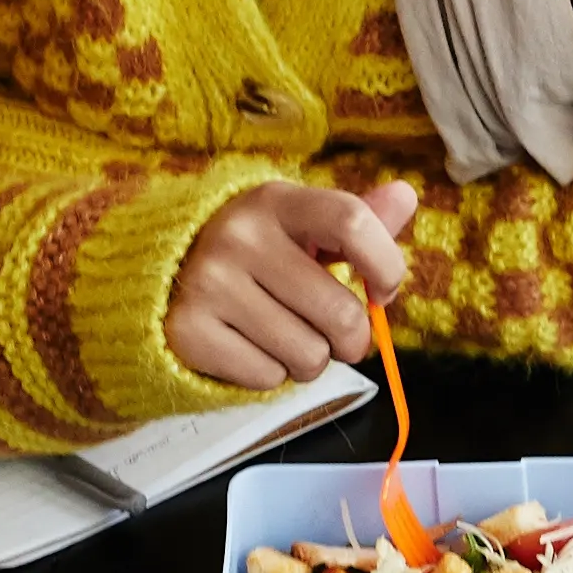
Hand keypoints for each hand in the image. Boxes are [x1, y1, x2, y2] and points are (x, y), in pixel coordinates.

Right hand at [167, 178, 418, 395]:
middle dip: (352, 339)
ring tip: (285, 336)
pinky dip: (270, 374)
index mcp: (276, 201)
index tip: (383, 290)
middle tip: (333, 333)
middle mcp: (239, 236)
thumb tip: (405, 195)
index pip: (352, 222)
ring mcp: (209, 283)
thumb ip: (358, 221)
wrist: (167, 276)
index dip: (386, 266)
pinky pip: (268, 378)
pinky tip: (251, 346)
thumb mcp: (304, 228)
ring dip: (310, 360)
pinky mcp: (189, 330)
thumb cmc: (260, 254)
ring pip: (309, 355)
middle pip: (342, 313)